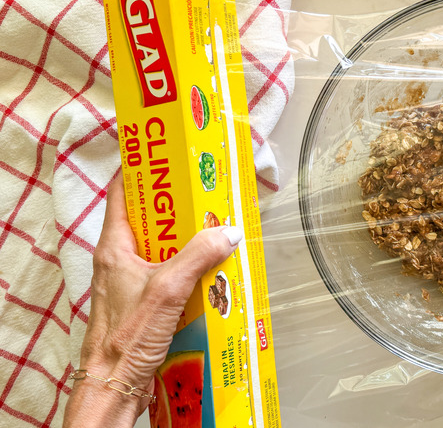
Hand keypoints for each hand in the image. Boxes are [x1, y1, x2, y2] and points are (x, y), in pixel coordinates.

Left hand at [63, 178, 242, 426]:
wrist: (115, 384)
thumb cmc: (126, 338)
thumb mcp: (167, 288)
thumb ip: (199, 256)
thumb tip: (229, 231)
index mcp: (114, 246)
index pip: (120, 193)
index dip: (140, 170)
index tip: (165, 156)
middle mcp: (119, 260)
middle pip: (148, 219)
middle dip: (177, 206)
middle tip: (205, 194)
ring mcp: (130, 281)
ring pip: (160, 247)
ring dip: (186, 239)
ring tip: (215, 229)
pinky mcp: (143, 302)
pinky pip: (168, 273)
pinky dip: (189, 267)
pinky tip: (211, 271)